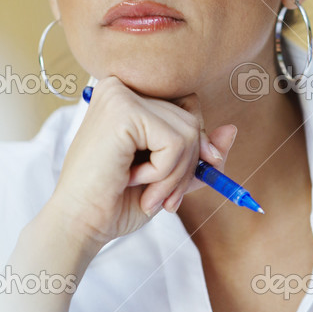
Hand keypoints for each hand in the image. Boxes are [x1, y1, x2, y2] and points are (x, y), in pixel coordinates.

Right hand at [46, 76, 237, 247]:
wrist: (79, 224)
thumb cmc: (117, 201)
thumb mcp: (170, 175)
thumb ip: (200, 154)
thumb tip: (232, 130)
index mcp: (128, 96)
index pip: (188, 108)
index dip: (196, 143)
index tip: (186, 176)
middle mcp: (122, 86)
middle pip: (192, 118)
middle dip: (187, 166)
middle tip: (163, 197)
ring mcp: (121, 94)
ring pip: (189, 131)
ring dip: (175, 173)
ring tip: (146, 191)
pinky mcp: (124, 110)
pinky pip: (176, 142)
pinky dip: (164, 172)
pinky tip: (132, 179)